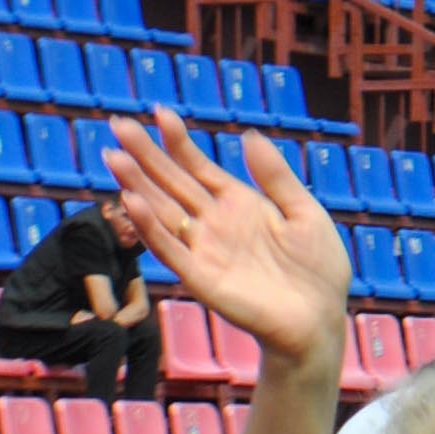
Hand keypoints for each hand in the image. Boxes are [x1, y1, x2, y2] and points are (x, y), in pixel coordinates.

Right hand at [107, 113, 348, 379]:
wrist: (320, 321)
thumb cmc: (317, 270)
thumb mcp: (305, 213)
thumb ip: (276, 177)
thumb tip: (249, 135)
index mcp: (238, 204)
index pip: (199, 166)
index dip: (178, 141)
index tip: (159, 112)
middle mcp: (214, 224)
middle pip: (171, 183)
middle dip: (145, 155)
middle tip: (117, 124)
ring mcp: (205, 250)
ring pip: (162, 212)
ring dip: (137, 186)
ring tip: (114, 157)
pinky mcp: (201, 279)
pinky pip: (170, 250)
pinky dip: (150, 228)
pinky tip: (133, 202)